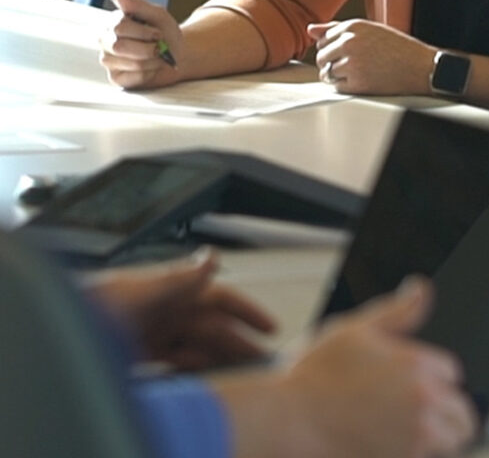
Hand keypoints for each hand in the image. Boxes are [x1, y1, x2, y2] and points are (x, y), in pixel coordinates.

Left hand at [83, 248, 276, 369]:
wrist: (65, 331)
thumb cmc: (96, 306)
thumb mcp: (142, 290)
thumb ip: (179, 278)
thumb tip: (212, 257)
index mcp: (174, 291)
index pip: (221, 299)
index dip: (247, 312)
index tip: (271, 328)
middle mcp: (168, 311)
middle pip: (214, 329)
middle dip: (241, 344)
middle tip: (265, 364)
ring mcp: (156, 334)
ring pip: (199, 348)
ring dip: (221, 361)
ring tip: (243, 378)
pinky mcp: (142, 356)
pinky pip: (178, 365)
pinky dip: (194, 373)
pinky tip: (207, 383)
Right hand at [98, 0, 182, 88]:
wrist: (177, 55)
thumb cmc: (165, 33)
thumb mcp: (158, 15)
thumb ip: (140, 5)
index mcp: (113, 22)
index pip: (119, 27)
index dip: (143, 32)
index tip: (158, 33)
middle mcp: (106, 40)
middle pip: (119, 46)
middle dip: (147, 48)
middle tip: (159, 46)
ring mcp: (109, 60)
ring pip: (131, 63)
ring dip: (152, 60)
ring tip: (158, 56)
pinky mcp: (116, 78)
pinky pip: (134, 78)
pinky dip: (150, 72)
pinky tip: (151, 67)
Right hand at [271, 278, 476, 457]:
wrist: (291, 420)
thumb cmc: (316, 376)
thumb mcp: (356, 329)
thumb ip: (398, 311)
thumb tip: (422, 289)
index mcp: (417, 364)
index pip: (453, 372)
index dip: (434, 375)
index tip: (411, 383)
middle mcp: (424, 402)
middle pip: (463, 412)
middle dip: (447, 411)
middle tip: (418, 413)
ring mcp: (416, 439)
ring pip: (453, 442)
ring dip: (440, 438)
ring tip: (410, 432)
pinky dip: (421, 455)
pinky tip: (395, 445)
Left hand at [308, 19, 434, 95]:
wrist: (420, 66)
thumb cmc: (397, 48)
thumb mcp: (368, 30)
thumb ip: (336, 29)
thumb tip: (310, 29)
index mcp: (353, 26)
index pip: (323, 39)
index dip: (334, 49)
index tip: (348, 53)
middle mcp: (350, 42)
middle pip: (321, 57)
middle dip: (332, 63)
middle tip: (352, 66)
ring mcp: (352, 63)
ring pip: (327, 73)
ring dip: (338, 76)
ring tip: (358, 73)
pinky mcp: (357, 83)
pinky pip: (337, 87)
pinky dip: (346, 87)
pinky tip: (362, 81)